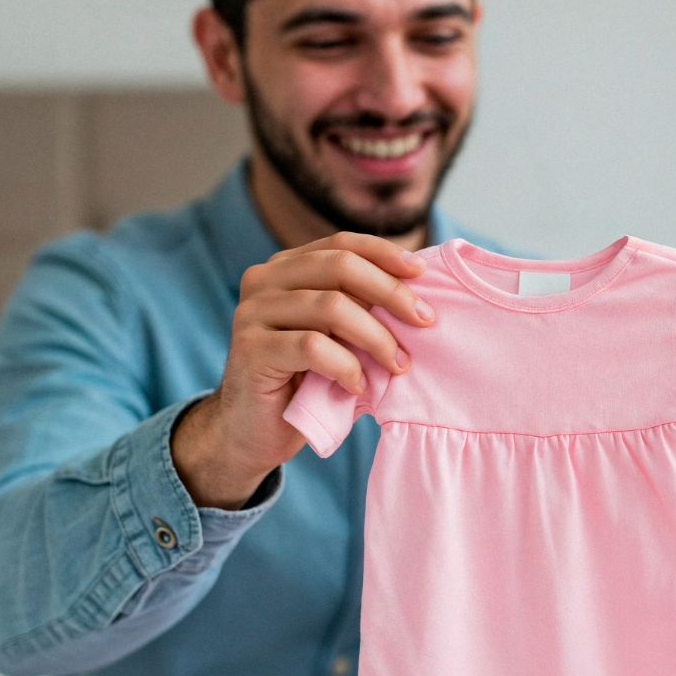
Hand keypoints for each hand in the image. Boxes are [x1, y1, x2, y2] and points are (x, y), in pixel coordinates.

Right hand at [172, 232, 435, 508]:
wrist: (253, 432)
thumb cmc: (304, 382)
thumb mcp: (337, 338)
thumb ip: (361, 311)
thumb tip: (420, 300)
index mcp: (286, 268)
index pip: (341, 243)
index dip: (384, 254)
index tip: (422, 273)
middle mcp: (264, 280)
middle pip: (340, 266)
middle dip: (390, 293)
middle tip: (424, 322)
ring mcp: (253, 312)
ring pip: (330, 306)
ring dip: (375, 336)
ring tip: (397, 364)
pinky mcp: (251, 349)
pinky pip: (312, 347)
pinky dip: (346, 366)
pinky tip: (359, 386)